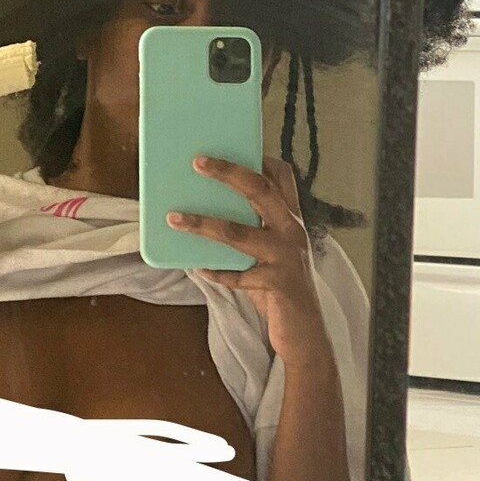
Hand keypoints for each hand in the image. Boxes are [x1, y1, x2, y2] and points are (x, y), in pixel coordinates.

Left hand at [166, 155, 332, 369]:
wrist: (305, 335)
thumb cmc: (279, 291)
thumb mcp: (267, 255)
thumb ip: (247, 233)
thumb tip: (202, 211)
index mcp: (290, 220)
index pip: (282, 177)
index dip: (260, 158)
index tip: (235, 145)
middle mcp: (292, 232)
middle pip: (260, 189)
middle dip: (228, 172)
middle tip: (197, 161)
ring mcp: (287, 256)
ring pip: (240, 233)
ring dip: (203, 224)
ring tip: (174, 218)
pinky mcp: (279, 283)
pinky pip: (238, 275)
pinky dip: (215, 271)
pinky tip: (196, 268)